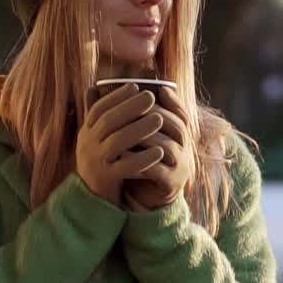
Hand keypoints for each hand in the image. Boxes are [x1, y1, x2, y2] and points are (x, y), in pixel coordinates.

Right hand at [76, 83, 165, 203]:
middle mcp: (87, 145)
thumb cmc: (99, 162)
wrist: (91, 199)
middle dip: (130, 107)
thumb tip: (93, 86)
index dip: (116, 96)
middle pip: (108, 121)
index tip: (135, 86)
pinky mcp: (107, 180)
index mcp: (86, 132)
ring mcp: (96, 163)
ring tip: (159, 119)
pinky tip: (160, 152)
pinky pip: (126, 167)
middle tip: (150, 97)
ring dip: (139, 129)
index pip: (98, 109)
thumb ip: (96, 115)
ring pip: (117, 142)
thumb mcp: (94, 138)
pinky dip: (143, 159)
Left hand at [124, 86, 192, 209]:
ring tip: (126, 131)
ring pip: (166, 147)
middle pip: (176, 127)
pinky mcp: (171, 183)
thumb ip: (129, 114)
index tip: (155, 91)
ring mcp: (180, 166)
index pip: (181, 113)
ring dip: (146, 138)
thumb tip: (98, 88)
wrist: (146, 194)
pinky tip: (124, 155)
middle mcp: (184, 148)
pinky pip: (157, 171)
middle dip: (154, 116)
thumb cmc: (140, 158)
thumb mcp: (138, 135)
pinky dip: (141, 162)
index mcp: (180, 134)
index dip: (171, 102)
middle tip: (133, 109)